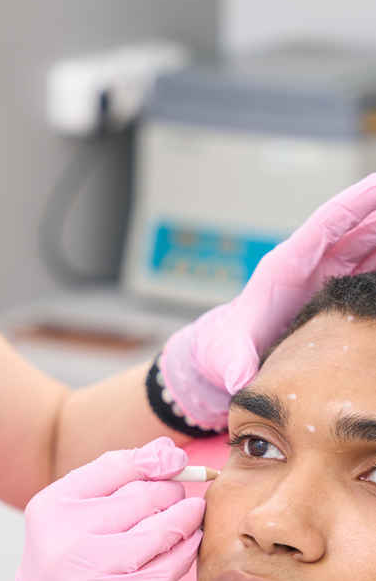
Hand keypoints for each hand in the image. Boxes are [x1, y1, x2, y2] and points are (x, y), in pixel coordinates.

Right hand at [0, 437, 204, 580]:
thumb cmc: (61, 570)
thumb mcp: (66, 520)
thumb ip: (112, 482)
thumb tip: (166, 448)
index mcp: (53, 504)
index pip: (116, 464)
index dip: (154, 459)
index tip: (173, 461)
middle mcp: (69, 531)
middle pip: (145, 493)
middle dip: (170, 492)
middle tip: (175, 499)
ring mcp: (96, 565)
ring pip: (164, 525)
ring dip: (186, 517)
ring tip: (189, 517)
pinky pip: (172, 562)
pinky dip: (187, 548)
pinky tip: (188, 544)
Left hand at [160, 174, 375, 430]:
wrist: (223, 361)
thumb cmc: (220, 352)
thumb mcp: (224, 358)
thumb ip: (233, 365)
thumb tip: (238, 379)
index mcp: (286, 266)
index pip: (328, 224)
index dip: (357, 201)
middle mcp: (311, 264)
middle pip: (358, 227)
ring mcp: (327, 277)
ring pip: (370, 246)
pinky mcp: (336, 295)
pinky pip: (370, 273)